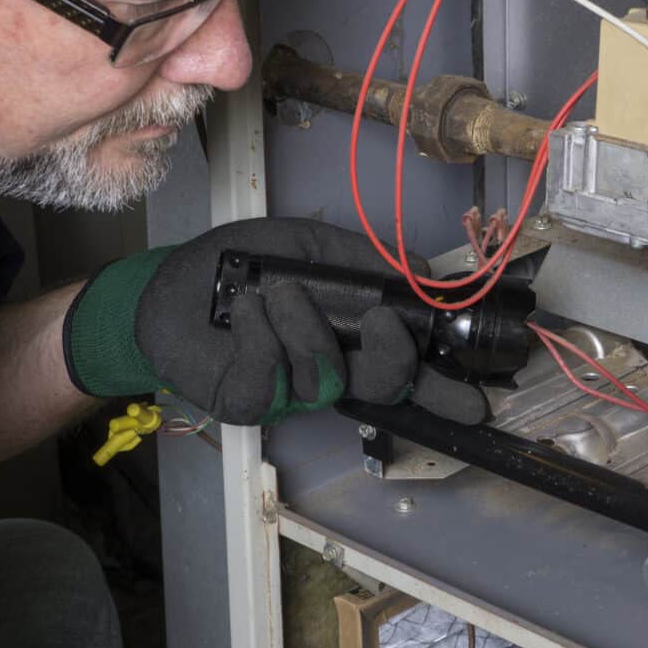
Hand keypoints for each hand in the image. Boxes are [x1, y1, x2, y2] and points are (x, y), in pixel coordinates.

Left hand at [62, 218, 487, 426]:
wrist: (170, 284)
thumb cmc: (240, 265)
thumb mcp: (308, 245)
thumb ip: (364, 259)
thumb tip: (422, 268)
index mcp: (351, 339)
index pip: (407, 372)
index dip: (442, 390)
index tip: (477, 400)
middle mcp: (328, 371)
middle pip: (382, 386)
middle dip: (393, 360)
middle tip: (383, 324)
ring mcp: (289, 393)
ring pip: (325, 378)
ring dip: (305, 328)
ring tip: (276, 293)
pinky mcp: (248, 402)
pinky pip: (271, 379)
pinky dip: (261, 336)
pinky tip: (246, 311)